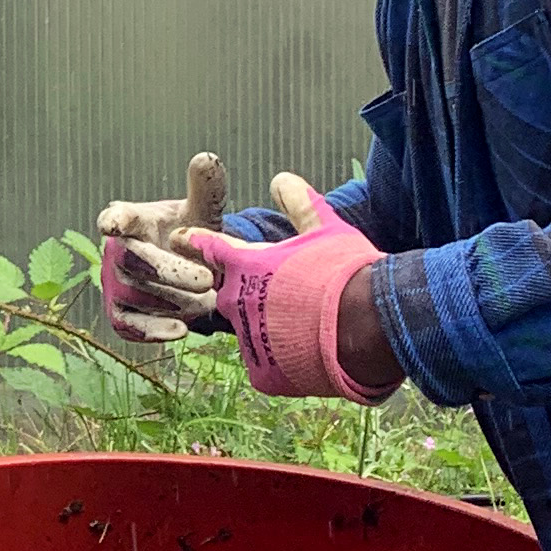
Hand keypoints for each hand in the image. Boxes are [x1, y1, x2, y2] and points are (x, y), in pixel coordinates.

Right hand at [96, 152, 229, 341]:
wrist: (195, 279)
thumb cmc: (192, 238)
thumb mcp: (201, 214)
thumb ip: (205, 189)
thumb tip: (206, 158)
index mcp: (132, 220)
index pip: (117, 217)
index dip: (114, 221)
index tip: (113, 224)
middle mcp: (116, 251)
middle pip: (130, 260)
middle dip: (167, 270)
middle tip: (206, 279)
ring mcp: (115, 284)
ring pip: (134, 294)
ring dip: (171, 298)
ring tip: (207, 297)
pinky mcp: (120, 315)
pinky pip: (129, 325)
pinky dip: (153, 330)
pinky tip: (181, 330)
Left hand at [178, 175, 398, 401]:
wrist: (368, 325)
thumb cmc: (345, 271)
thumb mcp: (325, 229)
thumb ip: (299, 204)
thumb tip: (280, 178)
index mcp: (244, 265)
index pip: (209, 249)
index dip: (198, 243)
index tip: (181, 241)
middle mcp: (235, 301)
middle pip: (233, 295)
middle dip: (253, 294)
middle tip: (289, 295)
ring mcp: (246, 339)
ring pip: (252, 332)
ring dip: (272, 328)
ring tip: (308, 326)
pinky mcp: (262, 372)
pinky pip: (267, 365)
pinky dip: (284, 360)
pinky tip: (308, 354)